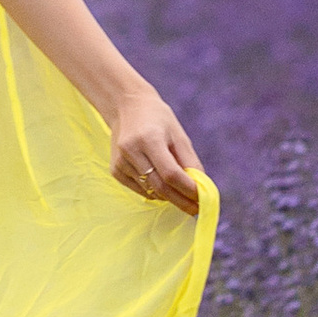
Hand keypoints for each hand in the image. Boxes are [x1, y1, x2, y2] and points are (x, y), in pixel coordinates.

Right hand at [107, 86, 207, 213]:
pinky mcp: (115, 170)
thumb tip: (200, 189)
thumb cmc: (158, 119)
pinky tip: (160, 183)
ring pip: (150, 190)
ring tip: (180, 192)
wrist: (126, 106)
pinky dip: (154, 192)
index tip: (202, 199)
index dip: (187, 189)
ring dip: (168, 196)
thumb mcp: (178, 134)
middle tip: (195, 210)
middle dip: (180, 201)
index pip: (170, 173)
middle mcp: (131, 151)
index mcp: (149, 138)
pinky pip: (139, 190)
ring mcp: (120, 162)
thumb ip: (190, 161)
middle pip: (159, 187)